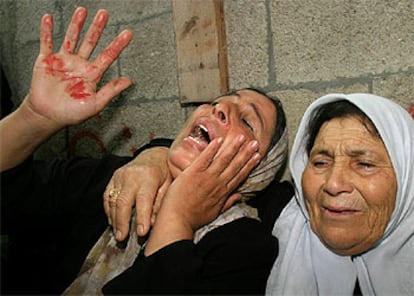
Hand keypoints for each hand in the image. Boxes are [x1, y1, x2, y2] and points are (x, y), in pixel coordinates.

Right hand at [24, 7, 131, 130]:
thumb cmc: (71, 113)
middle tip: (104, 13)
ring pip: (71, 38)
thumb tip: (129, 81)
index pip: (108, 56)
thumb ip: (111, 91)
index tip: (128, 33)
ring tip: (83, 10)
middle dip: (97, 28)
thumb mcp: (95, 104)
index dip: (118, 44)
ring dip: (76, 24)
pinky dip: (47, 30)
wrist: (47, 116)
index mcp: (92, 74)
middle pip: (90, 42)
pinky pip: (46, 42)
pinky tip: (49, 19)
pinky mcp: (46, 61)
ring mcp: (63, 61)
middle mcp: (79, 65)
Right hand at [104, 147, 171, 240]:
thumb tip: (152, 223)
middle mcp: (132, 175)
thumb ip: (161, 203)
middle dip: (122, 222)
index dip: (142, 217)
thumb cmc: (165, 171)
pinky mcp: (114, 178)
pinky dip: (109, 211)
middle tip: (122, 238)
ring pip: (112, 200)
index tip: (141, 233)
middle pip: (123, 202)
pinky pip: (107, 196)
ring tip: (118, 233)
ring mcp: (120, 176)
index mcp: (149, 176)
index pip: (144, 200)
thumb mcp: (170, 184)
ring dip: (114, 219)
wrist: (154, 155)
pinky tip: (113, 221)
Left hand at [144, 135, 260, 254]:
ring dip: (233, 147)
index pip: (239, 175)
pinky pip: (205, 158)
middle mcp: (217, 183)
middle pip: (235, 166)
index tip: (257, 156)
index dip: (249, 165)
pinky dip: (212, 149)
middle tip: (255, 143)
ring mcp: (206, 177)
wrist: (176, 220)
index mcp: (222, 192)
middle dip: (246, 153)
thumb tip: (239, 196)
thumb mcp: (214, 213)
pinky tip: (219, 140)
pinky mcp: (193, 173)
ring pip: (223, 159)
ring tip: (242, 138)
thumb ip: (227, 203)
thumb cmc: (193, 218)